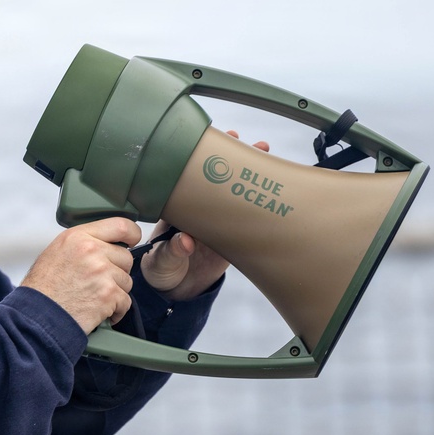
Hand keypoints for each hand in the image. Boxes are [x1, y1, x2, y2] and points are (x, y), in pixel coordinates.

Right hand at [21, 217, 141, 333]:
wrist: (37, 316)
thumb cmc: (43, 288)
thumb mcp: (57, 251)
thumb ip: (83, 243)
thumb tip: (108, 244)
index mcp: (78, 236)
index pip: (120, 225)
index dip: (131, 234)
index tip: (132, 241)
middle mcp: (92, 250)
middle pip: (126, 257)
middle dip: (117, 271)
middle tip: (98, 282)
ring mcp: (102, 272)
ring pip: (127, 281)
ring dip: (115, 292)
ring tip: (93, 298)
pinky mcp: (108, 294)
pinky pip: (125, 302)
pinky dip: (115, 311)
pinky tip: (98, 311)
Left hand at [140, 131, 269, 300]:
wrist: (175, 293)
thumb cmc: (160, 270)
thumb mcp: (161, 261)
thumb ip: (172, 251)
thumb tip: (186, 241)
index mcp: (177, 210)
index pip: (187, 180)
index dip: (198, 162)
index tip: (207, 144)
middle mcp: (198, 211)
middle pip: (215, 180)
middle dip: (230, 159)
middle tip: (244, 141)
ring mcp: (216, 223)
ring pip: (233, 194)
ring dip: (248, 175)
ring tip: (263, 150)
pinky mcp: (231, 239)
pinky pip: (246, 219)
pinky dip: (258, 206)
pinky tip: (273, 192)